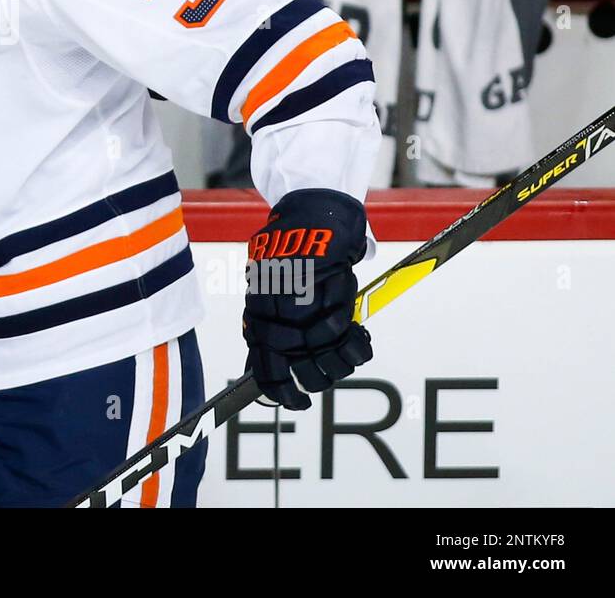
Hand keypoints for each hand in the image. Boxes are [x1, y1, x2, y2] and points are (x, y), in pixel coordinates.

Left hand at [243, 189, 372, 409]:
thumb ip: (268, 314)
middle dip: (316, 379)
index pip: (264, 367)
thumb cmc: (290, 246)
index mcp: (258, 312)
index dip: (280, 391)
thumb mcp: (266, 281)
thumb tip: (266, 347)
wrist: (311, 213)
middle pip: (298, 371)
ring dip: (340, 363)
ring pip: (326, 359)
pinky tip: (360, 339)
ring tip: (347, 353)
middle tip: (327, 372)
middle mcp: (278, 315)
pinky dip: (357, 344)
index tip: (293, 403)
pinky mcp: (332, 299)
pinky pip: (347, 338)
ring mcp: (305, 309)